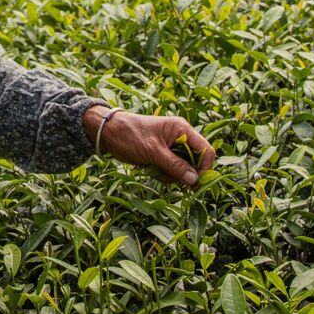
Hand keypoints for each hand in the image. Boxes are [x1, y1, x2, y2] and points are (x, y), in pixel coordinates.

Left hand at [84, 105, 215, 187]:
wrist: (108, 133)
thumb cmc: (129, 135)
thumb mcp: (152, 151)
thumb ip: (174, 165)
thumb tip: (194, 180)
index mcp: (182, 129)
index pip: (206, 150)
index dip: (205, 168)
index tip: (196, 183)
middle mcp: (180, 138)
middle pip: (196, 162)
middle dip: (184, 173)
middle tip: (168, 177)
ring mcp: (172, 148)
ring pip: (184, 169)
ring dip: (172, 176)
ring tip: (154, 170)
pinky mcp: (163, 156)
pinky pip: (172, 171)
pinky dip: (164, 175)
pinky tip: (151, 170)